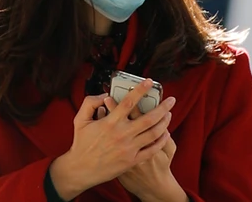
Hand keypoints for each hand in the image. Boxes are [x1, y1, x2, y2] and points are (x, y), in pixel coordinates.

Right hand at [48, 84, 174, 200]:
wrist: (81, 169)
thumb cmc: (81, 143)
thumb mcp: (80, 119)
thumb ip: (90, 103)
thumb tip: (105, 95)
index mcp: (110, 123)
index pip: (129, 102)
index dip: (140, 90)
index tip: (149, 82)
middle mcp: (122, 135)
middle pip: (149, 118)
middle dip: (163, 107)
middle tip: (172, 100)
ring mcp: (128, 149)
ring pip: (153, 133)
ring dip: (164, 122)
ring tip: (169, 114)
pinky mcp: (132, 161)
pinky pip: (151, 150)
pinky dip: (161, 141)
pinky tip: (165, 134)